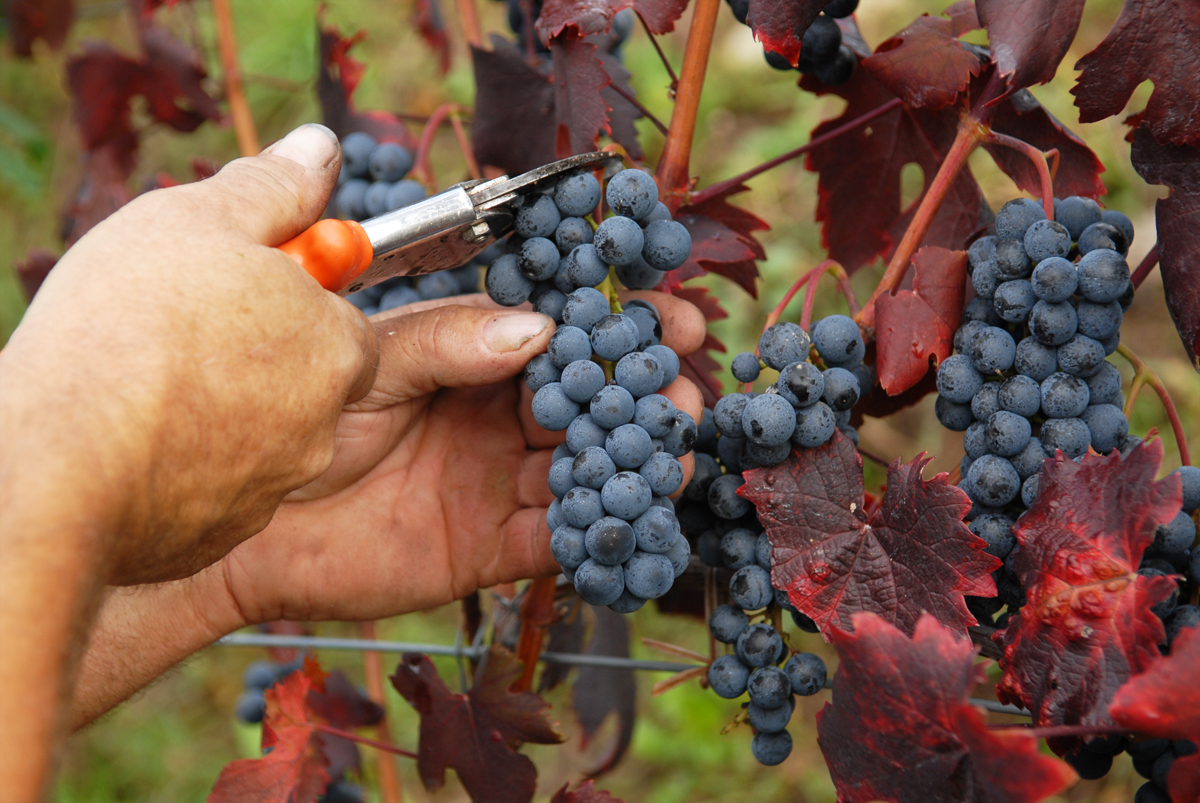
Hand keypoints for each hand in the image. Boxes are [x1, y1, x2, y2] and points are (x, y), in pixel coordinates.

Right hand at [0, 124, 378, 584]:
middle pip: (299, 378)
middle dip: (249, 352)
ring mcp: (269, 489)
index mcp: (334, 348)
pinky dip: (174, 461)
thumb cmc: (131, 328)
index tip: (230, 286)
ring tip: (137, 380)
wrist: (58, 466)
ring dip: (210, 405)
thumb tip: (319, 149)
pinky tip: (123, 438)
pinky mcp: (216, 535)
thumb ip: (271, 189)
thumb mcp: (201, 222)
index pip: (341, 319)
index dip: (288, 296)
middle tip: (175, 329)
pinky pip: (205, 485)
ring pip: (250, 433)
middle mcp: (320, 428)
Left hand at [186, 290, 706, 626]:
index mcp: (473, 357)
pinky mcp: (492, 547)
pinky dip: (599, 529)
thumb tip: (535, 329)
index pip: (561, 332)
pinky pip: (558, 538)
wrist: (243, 522)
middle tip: (686, 381)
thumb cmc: (294, 419)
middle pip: (590, 399)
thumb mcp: (368, 361)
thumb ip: (446, 341)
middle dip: (644, 388)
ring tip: (676, 442)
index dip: (617, 320)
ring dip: (637, 456)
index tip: (669, 311)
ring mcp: (499, 481)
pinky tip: (636, 512)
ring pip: (586, 467)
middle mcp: (499, 417)